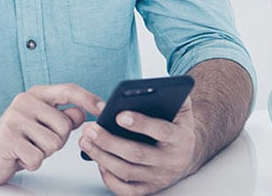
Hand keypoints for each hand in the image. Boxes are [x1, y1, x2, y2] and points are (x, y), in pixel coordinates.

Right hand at [0, 84, 103, 184]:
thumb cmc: (14, 138)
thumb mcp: (40, 124)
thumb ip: (61, 117)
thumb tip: (80, 111)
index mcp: (35, 95)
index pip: (67, 90)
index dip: (88, 98)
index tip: (103, 107)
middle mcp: (24, 101)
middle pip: (64, 126)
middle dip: (55, 142)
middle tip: (36, 142)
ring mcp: (14, 118)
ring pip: (53, 144)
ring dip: (42, 154)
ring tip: (27, 148)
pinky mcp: (8, 137)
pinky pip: (38, 157)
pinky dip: (31, 163)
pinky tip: (18, 156)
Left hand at [78, 97, 196, 195]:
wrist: (186, 152)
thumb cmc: (174, 124)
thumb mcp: (179, 106)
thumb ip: (169, 93)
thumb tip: (148, 87)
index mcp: (181, 138)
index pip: (161, 131)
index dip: (140, 123)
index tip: (118, 115)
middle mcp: (172, 161)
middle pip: (137, 154)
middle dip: (109, 141)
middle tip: (90, 128)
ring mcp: (160, 178)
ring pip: (127, 171)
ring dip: (102, 157)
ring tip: (85, 141)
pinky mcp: (149, 189)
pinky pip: (126, 190)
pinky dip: (109, 177)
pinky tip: (97, 161)